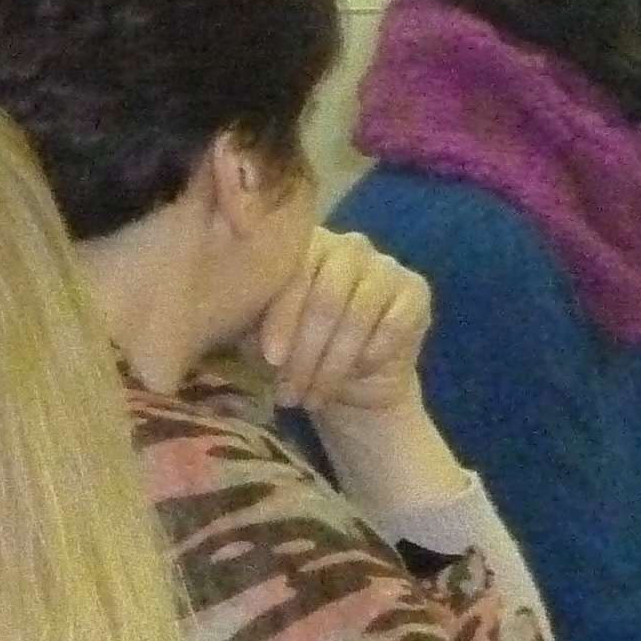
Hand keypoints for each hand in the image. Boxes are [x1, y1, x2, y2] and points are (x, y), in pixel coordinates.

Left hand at [259, 227, 432, 416]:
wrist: (348, 382)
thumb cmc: (294, 352)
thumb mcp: (262, 336)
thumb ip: (248, 316)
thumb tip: (224, 308)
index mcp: (303, 244)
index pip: (293, 277)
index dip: (282, 321)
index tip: (271, 362)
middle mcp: (348, 245)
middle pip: (327, 299)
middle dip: (307, 353)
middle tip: (291, 393)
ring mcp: (386, 265)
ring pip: (358, 317)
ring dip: (334, 365)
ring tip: (314, 396)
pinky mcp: (416, 291)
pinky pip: (393, 326)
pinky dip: (369, 356)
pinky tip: (355, 374)